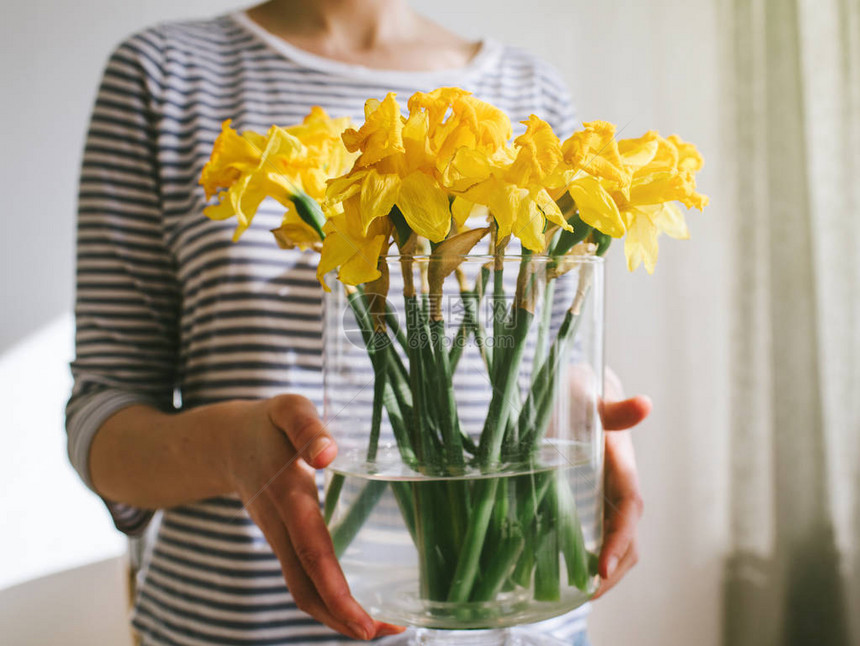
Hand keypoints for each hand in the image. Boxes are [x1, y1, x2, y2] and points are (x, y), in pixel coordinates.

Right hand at [225, 394, 404, 639]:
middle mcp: (280, 526)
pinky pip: (303, 577)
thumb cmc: (267, 422)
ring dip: (338, 614)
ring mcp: (278, 538)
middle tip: (391, 631)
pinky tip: (358, 599)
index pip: (312, 553)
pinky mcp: (283, 540)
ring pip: (303, 590)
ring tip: (384, 625)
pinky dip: (329, 597)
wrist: (224, 440)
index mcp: (288, 496)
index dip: (338, 592)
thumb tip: (327, 454)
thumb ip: (306, 427)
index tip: (366, 625)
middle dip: (344, 618)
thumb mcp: (288, 409)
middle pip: (306, 589)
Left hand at [591, 368, 650, 599]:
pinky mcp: (590, 501)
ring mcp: (605, 499)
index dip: (619, 542)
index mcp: (623, 470)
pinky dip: (586, 558)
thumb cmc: (584, 394)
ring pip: (613, 543)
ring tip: (574, 595)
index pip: (628, 514)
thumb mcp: (593, 398)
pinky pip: (594, 536)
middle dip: (612, 571)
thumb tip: (645, 404)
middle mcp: (619, 490)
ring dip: (602, 571)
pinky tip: (562, 573)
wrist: (578, 391)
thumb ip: (614, 408)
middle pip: (627, 540)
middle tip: (585, 596)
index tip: (602, 569)